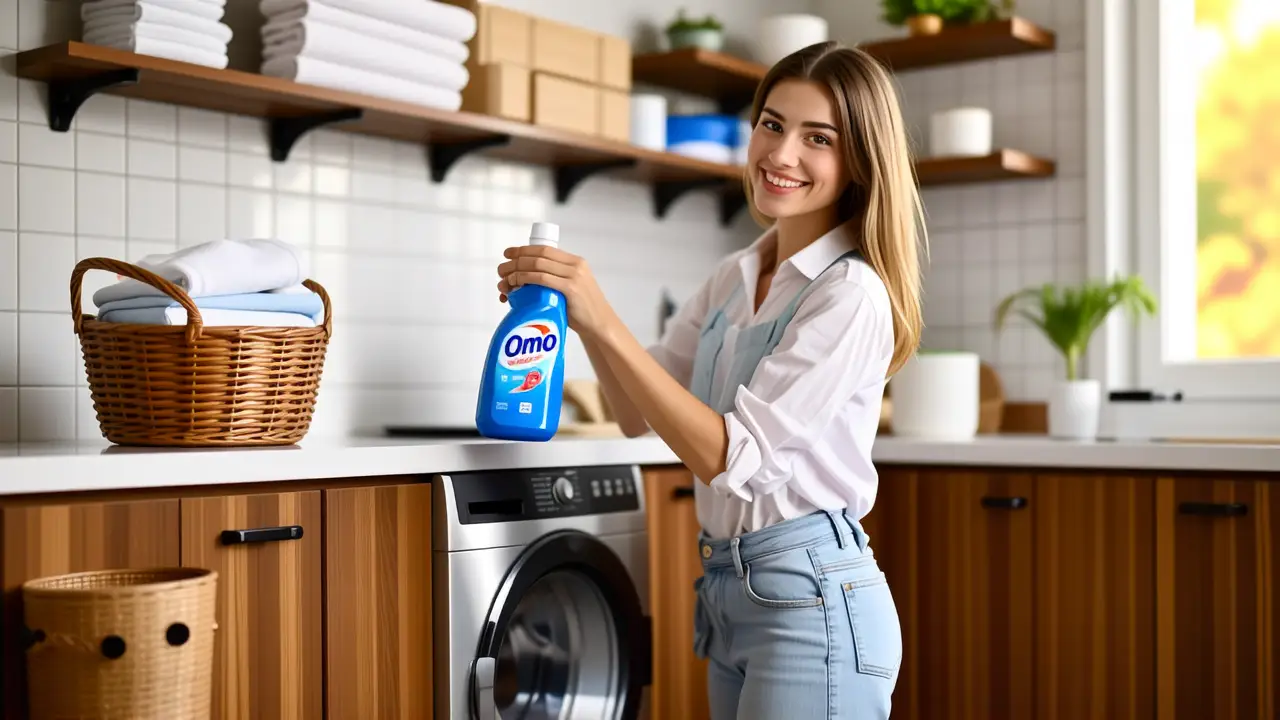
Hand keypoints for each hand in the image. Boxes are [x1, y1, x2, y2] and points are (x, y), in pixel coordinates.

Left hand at [497, 245, 618, 338]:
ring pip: (537, 265)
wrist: (599, 325)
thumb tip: (528, 280)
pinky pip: (542, 279)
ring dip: (516, 270)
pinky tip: (516, 284)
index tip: (508, 254)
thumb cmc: (582, 311)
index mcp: (576, 261)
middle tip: (501, 270)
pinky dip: (525, 278)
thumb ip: (557, 280)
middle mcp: (575, 265)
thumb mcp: (572, 288)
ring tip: (505, 280)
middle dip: (516, 260)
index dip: (523, 249)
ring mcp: (574, 276)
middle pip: (538, 255)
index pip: (545, 249)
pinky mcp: (571, 289)